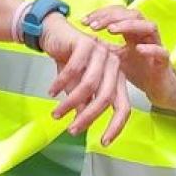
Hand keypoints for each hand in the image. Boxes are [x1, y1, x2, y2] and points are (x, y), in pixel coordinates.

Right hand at [39, 14, 131, 144]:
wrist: (54, 33)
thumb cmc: (68, 60)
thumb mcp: (76, 86)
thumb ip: (83, 102)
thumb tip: (82, 122)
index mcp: (117, 78)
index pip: (123, 106)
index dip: (116, 126)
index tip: (104, 142)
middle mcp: (114, 65)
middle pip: (105, 98)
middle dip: (88, 117)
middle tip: (72, 130)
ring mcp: (101, 53)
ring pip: (89, 85)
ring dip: (70, 102)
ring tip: (56, 113)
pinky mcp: (86, 44)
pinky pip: (73, 70)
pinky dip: (61, 83)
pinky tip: (51, 91)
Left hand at [84, 5, 175, 107]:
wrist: (158, 88)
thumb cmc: (138, 71)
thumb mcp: (114, 59)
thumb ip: (101, 49)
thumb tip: (77, 45)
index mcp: (133, 31)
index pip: (119, 13)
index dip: (102, 13)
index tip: (84, 21)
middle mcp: (145, 34)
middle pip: (133, 14)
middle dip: (112, 16)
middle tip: (93, 24)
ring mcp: (156, 46)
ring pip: (149, 26)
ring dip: (129, 26)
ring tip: (111, 30)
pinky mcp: (164, 62)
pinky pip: (161, 51)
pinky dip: (151, 48)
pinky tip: (138, 48)